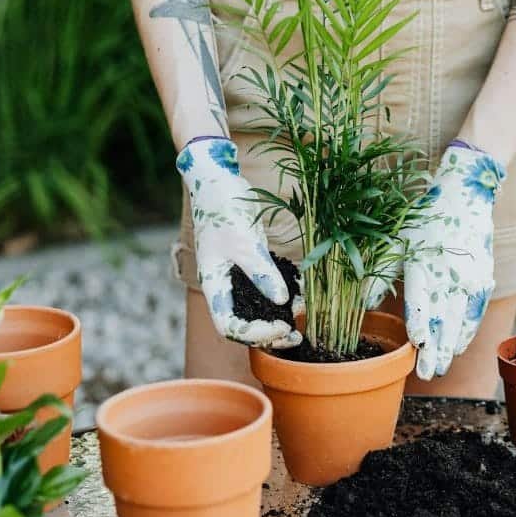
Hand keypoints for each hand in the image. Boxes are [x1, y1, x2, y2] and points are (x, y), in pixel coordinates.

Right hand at [177, 137, 300, 347]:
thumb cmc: (223, 209)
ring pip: (256, 309)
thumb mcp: (245, 241)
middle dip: (269, 334)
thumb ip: (262, 272)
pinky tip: (301, 296)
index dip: (255, 334)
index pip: (229, 326)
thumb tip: (280, 302)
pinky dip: (282, 296)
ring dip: (278, 318)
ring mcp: (237, 276)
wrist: (217, 180)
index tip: (281, 327)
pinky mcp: (251, 264)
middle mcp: (225, 286)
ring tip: (301, 320)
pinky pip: (266, 289)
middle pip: (243, 323)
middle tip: (296, 335)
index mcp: (214, 284)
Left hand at [399, 141, 505, 378]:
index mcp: (423, 260)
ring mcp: (469, 278)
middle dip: (436, 347)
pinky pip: (475, 312)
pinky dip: (466, 332)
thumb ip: (380, 274)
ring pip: (460, 319)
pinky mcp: (483, 280)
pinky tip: (458, 348)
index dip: (420, 319)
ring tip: (439, 368)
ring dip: (450, 346)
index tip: (417, 341)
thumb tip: (362, 305)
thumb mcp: (396, 240)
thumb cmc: (424, 221)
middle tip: (428, 373)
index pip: (422, 295)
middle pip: (442, 316)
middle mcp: (449, 272)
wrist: (466, 197)